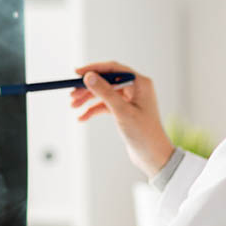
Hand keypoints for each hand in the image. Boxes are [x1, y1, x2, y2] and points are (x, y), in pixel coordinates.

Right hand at [70, 61, 174, 177]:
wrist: (153, 156)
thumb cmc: (143, 133)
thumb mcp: (121, 111)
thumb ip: (105, 92)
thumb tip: (88, 76)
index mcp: (140, 83)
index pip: (113, 68)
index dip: (94, 69)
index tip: (76, 73)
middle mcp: (136, 88)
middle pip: (106, 80)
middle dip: (88, 88)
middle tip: (72, 94)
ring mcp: (130, 99)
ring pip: (104, 93)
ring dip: (88, 99)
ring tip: (73, 107)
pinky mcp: (125, 110)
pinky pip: (106, 105)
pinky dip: (94, 110)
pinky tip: (82, 118)